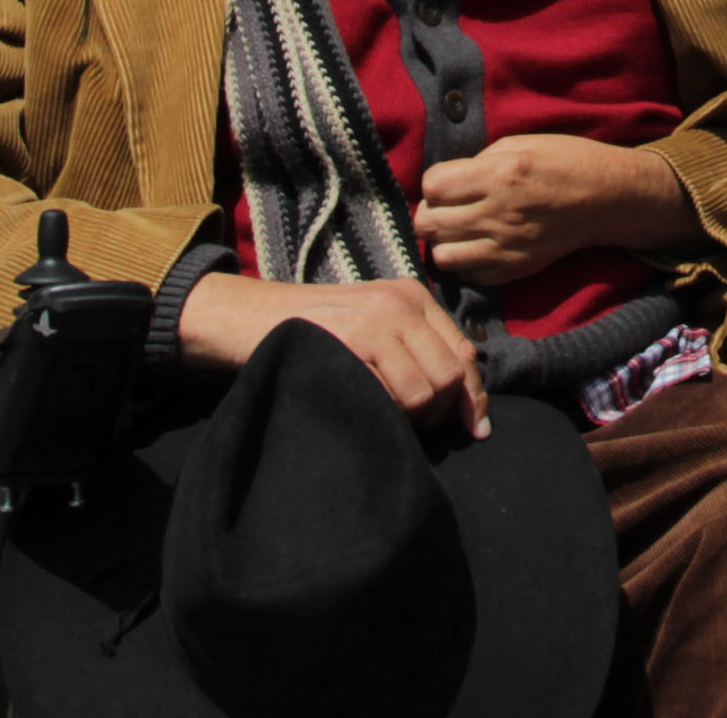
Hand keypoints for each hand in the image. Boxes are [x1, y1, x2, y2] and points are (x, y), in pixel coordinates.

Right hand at [177, 272, 487, 438]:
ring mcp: (372, 323)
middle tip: (405, 421)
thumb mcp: (375, 323)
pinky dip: (379, 415)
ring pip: (423, 393)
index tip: (475, 430)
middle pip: (449, 378)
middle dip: (436, 413)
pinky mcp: (347, 345)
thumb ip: (418, 348)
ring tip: (378, 412)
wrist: (251, 315)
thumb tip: (468, 400)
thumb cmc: (317, 329)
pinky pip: (386, 398)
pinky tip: (358, 407)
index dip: (473, 399)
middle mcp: (398, 305)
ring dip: (407, 419)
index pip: (464, 356)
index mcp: (412, 296)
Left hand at [414, 134, 694, 285]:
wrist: (608, 198)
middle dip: (431, 211)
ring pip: (442, 256)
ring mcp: (507, 247)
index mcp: (499, 175)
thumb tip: (448, 182)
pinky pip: (470, 276)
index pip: (432, 186)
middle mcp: (498, 213)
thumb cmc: (567, 161)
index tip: (447, 181)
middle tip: (447, 207)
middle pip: (429, 223)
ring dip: (444, 241)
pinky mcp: (516, 269)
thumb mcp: (521, 143)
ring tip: (458, 230)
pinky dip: (466, 263)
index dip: (434, 182)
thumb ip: (480, 162)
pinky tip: (478, 246)